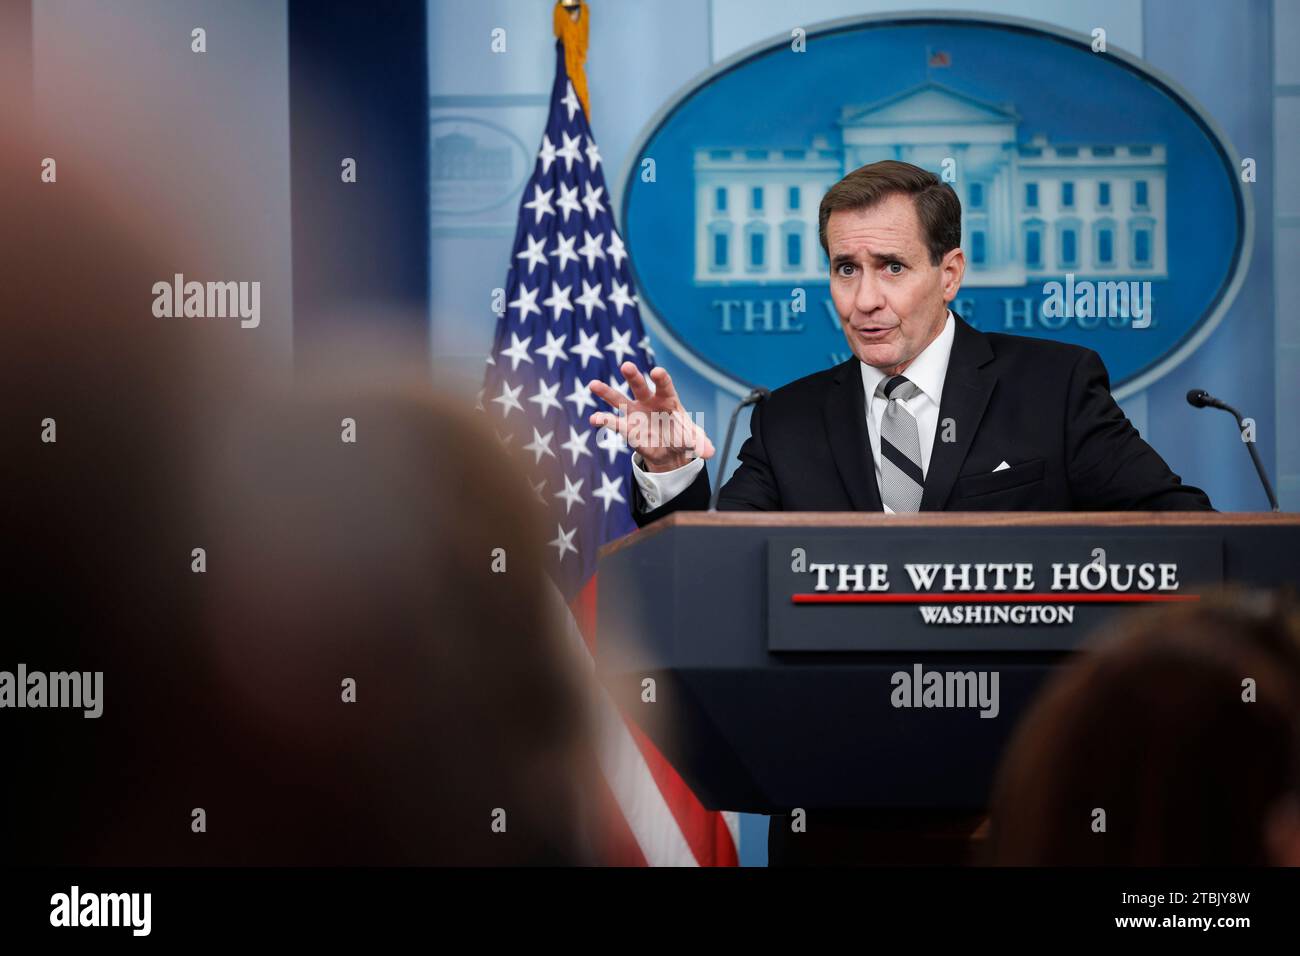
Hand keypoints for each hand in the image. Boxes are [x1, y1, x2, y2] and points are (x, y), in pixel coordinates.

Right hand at [588, 362, 714, 471]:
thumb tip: (710, 452)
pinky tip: (594, 419)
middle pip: (639, 385)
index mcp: (668, 399)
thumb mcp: (694, 441)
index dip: (661, 378)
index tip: (656, 372)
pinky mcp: (626, 427)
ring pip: (619, 398)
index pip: (664, 385)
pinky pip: (613, 422)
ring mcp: (635, 412)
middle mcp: (648, 401)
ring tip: (593, 384)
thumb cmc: (683, 437)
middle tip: (626, 366)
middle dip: (633, 376)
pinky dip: (603, 420)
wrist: (670, 450)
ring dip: (606, 392)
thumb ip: (700, 444)